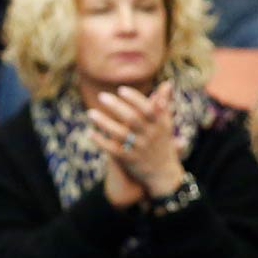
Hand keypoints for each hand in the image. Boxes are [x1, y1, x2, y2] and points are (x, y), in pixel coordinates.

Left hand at [89, 83, 183, 200]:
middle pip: (132, 119)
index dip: (134, 98)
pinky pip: (112, 150)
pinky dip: (101, 141)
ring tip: (90, 113)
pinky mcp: (129, 160)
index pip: (148, 109)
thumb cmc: (161, 142)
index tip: (121, 89)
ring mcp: (139, 148)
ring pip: (120, 134)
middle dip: (116, 107)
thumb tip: (167, 83)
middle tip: (101, 96)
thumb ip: (163, 104)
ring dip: (104, 123)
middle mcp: (149, 136)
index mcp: (158, 124)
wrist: (163, 174)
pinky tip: (90, 132)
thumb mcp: (165, 124)